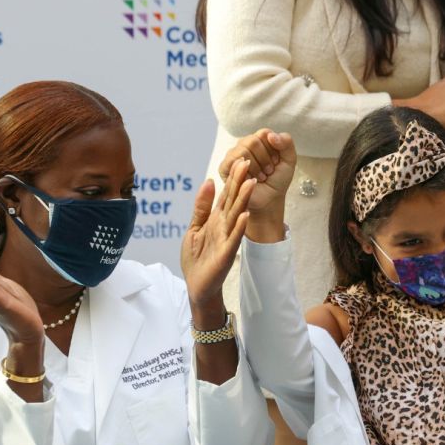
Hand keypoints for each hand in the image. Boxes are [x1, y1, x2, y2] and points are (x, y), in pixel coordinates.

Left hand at [181, 159, 255, 308]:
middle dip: (239, 182)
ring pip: (236, 216)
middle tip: (247, 162)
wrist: (197, 285)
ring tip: (251, 183)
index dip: (232, 178)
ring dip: (243, 200)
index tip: (239, 159)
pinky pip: (233, 239)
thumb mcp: (194, 227)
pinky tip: (244, 215)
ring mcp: (226, 239)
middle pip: (233, 200)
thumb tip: (208, 182)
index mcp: (216, 219)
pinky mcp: (225, 254)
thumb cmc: (196, 258)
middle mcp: (224, 226)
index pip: (226, 195)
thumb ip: (202, 206)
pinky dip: (239, 227)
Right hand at [216, 129, 296, 215]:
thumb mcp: (289, 160)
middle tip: (268, 171)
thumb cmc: (277, 180)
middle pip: (253, 141)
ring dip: (257, 167)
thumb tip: (271, 135)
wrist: (270, 199)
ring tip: (261, 177)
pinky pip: (233, 161)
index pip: (264, 133)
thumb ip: (287, 143)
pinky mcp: (224, 167)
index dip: (273, 149)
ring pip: (244, 150)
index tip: (276, 162)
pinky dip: (247, 172)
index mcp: (259, 139)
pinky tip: (251, 179)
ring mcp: (233, 154)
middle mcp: (244, 144)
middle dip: (265, 159)